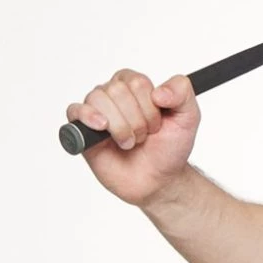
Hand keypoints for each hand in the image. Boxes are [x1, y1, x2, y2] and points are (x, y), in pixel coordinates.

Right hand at [65, 69, 200, 205]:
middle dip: (137, 119)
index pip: (136, 81)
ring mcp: (96, 112)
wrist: (158, 180)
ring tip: (129, 143)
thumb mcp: (188, 117)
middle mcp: (113, 95)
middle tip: (143, 137)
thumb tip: (159, 91)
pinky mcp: (83, 131)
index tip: (157, 125)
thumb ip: (183, 92)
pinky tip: (102, 128)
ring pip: (98, 99)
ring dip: (120, 127)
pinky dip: (87, 117)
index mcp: (134, 86)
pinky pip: (74, 111)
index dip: (150, 107)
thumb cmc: (169, 148)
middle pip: (116, 90)